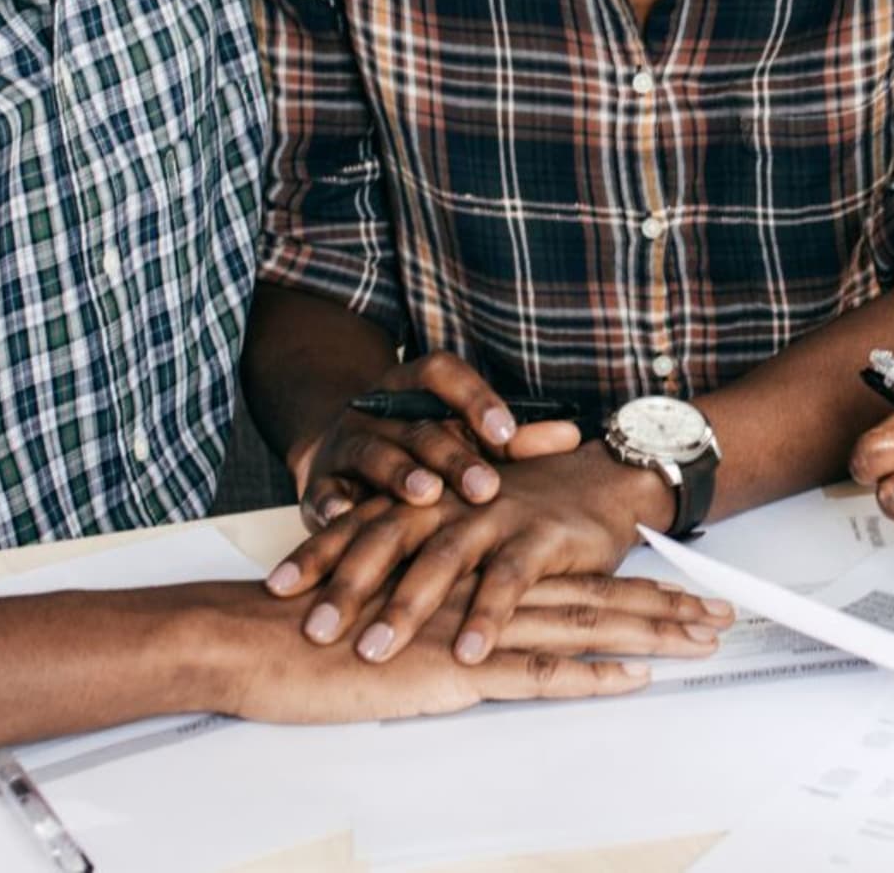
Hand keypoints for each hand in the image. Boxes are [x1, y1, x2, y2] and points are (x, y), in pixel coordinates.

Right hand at [216, 572, 731, 726]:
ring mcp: (474, 628)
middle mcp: (485, 593)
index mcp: (475, 578)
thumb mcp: (391, 606)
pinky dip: (588, 675)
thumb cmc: (314, 627)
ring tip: (705, 640)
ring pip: (582, 627)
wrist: (255, 635)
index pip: (571, 581)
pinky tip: (633, 676)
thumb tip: (477, 630)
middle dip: (666, 607)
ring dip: (650, 634)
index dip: (633, 586)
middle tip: (726, 614)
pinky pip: (535, 672)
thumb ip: (439, 610)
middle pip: (595, 597)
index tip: (686, 593)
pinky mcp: (453, 668)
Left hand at [266, 445, 672, 664]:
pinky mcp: (541, 537)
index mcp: (425, 498)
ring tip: (375, 650)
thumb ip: (409, 544)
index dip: (317, 554)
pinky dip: (487, 617)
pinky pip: (509, 581)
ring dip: (407, 606)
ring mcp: (496, 516)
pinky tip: (467, 652)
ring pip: (443, 559)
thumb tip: (342, 587)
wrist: (602, 480)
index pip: (360, 523)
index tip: (273, 589)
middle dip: (348, 585)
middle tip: (313, 630)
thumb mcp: (456, 517)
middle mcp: (452, 502)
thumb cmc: (519, 507)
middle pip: (390, 540)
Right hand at [285, 352, 582, 521]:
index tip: (508, 433)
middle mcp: (379, 411)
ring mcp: (346, 445)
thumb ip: (516, 441)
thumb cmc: (425, 448)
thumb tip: (575, 438)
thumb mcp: (465, 436)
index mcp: (415, 388)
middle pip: (418, 427)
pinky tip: (343, 519)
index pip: (442, 373)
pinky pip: (321, 493)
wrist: (342, 453)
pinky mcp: (318, 483)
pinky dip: (330, 506)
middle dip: (452, 457)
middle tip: (487, 487)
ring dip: (398, 475)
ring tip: (426, 494)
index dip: (475, 398)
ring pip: (373, 454)